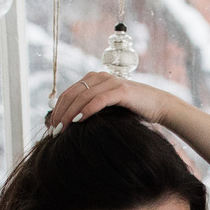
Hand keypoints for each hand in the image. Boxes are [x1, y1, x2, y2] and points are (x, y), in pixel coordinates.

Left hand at [45, 71, 178, 128]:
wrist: (158, 105)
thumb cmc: (132, 110)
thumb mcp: (107, 108)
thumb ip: (91, 109)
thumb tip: (70, 124)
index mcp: (93, 79)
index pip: (68, 93)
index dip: (57, 110)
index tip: (51, 127)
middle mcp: (100, 77)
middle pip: (71, 94)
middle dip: (60, 114)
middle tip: (53, 132)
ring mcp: (110, 81)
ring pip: (82, 97)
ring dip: (69, 114)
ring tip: (62, 130)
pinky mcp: (121, 90)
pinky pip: (99, 100)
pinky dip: (87, 110)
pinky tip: (78, 121)